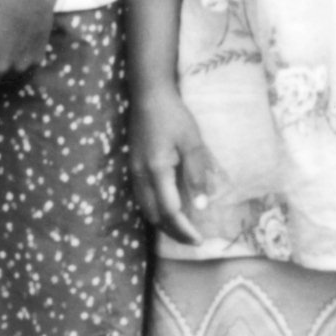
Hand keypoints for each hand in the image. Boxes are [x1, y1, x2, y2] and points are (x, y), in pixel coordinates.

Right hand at [129, 83, 216, 245]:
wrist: (149, 95)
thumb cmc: (174, 116)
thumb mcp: (192, 142)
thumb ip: (197, 174)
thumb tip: (202, 206)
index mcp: (157, 170)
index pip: (170, 211)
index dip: (184, 229)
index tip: (200, 240)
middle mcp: (141, 176)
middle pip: (154, 216)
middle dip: (174, 233)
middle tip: (194, 240)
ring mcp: (134, 172)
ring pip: (145, 210)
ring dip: (163, 224)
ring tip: (183, 230)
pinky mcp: (133, 167)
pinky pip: (142, 199)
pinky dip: (155, 212)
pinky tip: (167, 212)